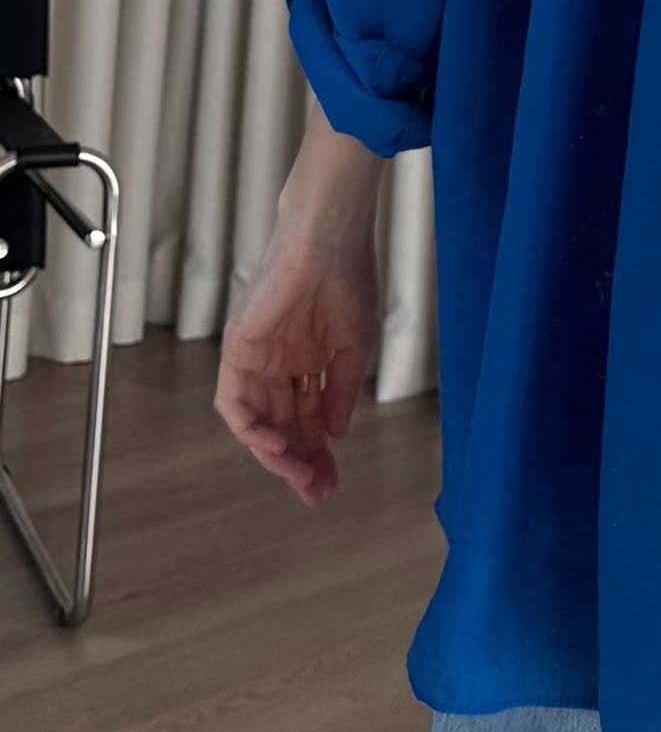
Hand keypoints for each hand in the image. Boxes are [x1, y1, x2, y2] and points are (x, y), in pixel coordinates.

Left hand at [214, 202, 380, 506]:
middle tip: (318, 493)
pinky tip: (279, 447)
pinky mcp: (238, 349)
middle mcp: (278, 364)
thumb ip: (340, 391)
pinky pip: (234, 402)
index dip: (319, 454)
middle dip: (300, 463)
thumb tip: (335, 434)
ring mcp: (256, 359)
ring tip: (302, 477)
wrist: (330, 237)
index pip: (307, 419)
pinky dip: (252, 429)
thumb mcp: (354, 346)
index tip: (332, 484)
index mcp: (307, 360)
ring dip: (276, 455)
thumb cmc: (348, 278)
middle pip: (283, 427)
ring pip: (257, 422)